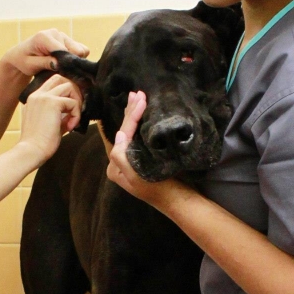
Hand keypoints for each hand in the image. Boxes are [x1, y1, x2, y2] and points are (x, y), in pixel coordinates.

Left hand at [3, 29, 89, 76]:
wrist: (21, 55)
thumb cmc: (23, 61)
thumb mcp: (30, 65)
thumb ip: (44, 63)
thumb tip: (59, 63)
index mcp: (44, 37)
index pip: (63, 51)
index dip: (64, 64)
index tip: (58, 72)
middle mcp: (56, 33)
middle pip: (76, 51)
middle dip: (69, 63)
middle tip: (57, 70)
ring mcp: (63, 36)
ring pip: (81, 51)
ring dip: (72, 61)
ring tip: (58, 66)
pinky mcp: (68, 40)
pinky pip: (82, 50)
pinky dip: (75, 58)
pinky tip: (64, 63)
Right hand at [18, 75, 82, 164]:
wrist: (31, 151)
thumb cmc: (39, 142)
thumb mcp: (50, 122)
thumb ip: (60, 113)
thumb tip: (75, 110)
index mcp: (34, 98)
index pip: (53, 83)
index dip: (67, 92)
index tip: (72, 107)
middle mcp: (38, 94)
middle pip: (61, 78)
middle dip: (73, 91)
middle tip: (76, 109)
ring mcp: (44, 97)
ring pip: (69, 86)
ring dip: (76, 101)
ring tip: (74, 118)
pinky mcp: (52, 103)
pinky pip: (72, 102)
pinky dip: (76, 114)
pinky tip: (71, 127)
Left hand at [103, 91, 182, 208]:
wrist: (178, 201)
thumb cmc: (158, 190)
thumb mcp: (136, 176)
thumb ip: (122, 157)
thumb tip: (120, 134)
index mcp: (115, 167)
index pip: (121, 135)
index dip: (130, 116)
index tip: (139, 100)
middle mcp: (120, 162)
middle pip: (124, 131)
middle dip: (130, 111)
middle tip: (137, 93)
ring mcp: (132, 159)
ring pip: (131, 132)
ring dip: (134, 114)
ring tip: (137, 97)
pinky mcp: (143, 158)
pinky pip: (138, 136)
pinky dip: (140, 123)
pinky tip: (142, 112)